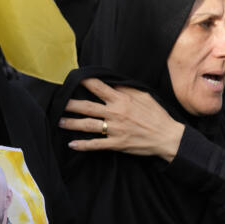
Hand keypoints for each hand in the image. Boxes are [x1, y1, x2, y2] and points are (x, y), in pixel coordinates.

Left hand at [58, 78, 184, 162]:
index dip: (84, 81)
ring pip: (88, 125)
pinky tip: (72, 144)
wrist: (167, 137)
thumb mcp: (144, 95)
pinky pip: (96, 145)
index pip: (98, 87)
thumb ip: (126, 89)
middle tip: (57, 102)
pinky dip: (83, 145)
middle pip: (87, 106)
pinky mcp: (117, 144)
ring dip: (72, 124)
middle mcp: (116, 113)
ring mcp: (115, 129)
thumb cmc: (156, 115)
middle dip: (70, 104)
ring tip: (59, 121)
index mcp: (121, 99)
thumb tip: (112, 83)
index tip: (72, 78)